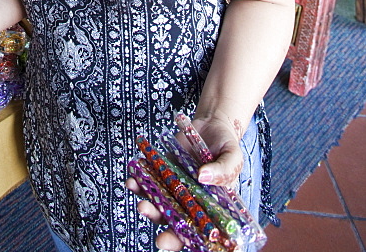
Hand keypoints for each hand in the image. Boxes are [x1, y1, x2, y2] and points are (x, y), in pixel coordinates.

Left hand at [126, 112, 243, 249]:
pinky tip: (133, 175)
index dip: (184, 240)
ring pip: (159, 203)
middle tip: (146, 212)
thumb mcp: (233, 157)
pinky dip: (140, 178)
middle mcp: (190, 203)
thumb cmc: (226, 147)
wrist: (211, 125)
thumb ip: (223, 170)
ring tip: (136, 191)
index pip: (198, 232)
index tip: (169, 241)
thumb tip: (202, 176)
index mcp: (210, 208)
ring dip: (146, 201)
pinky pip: (150, 178)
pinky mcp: (164, 171)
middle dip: (158, 222)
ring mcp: (175, 188)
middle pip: (175, 222)